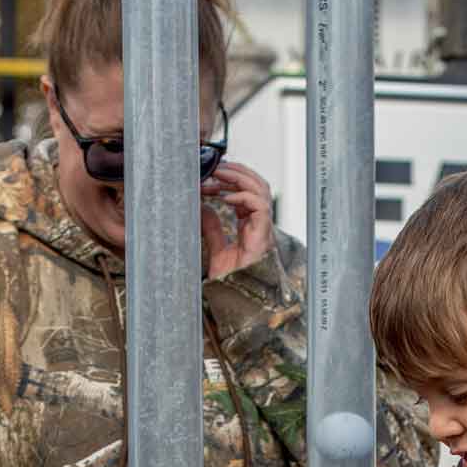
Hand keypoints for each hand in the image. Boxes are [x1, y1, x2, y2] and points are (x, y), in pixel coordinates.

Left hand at [201, 160, 274, 278]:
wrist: (237, 299)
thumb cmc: (232, 281)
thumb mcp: (216, 250)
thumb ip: (212, 229)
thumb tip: (203, 208)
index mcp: (252, 226)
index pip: (248, 192)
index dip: (233, 180)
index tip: (213, 175)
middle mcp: (260, 225)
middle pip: (257, 185)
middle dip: (237, 171)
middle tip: (215, 167)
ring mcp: (263, 229)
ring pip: (261, 190)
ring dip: (240, 178)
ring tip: (219, 175)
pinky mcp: (263, 235)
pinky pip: (259, 206)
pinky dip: (243, 197)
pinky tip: (225, 197)